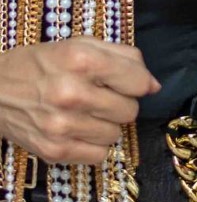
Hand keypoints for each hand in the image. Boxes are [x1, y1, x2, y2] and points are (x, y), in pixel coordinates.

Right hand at [0, 39, 159, 164]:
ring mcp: (62, 125)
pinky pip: (99, 156)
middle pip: (130, 111)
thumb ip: (123, 57)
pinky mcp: (54, 151)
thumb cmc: (39, 64)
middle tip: (99, 97)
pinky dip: (93, 145)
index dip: (137, 83)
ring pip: (116, 135)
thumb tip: (153, 85)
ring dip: (106, 125)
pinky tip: (78, 131)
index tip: (127, 83)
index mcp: (81, 60)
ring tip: (85, 113)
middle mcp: (72, 93)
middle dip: (120, 103)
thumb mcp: (78, 45)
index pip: (138, 82)